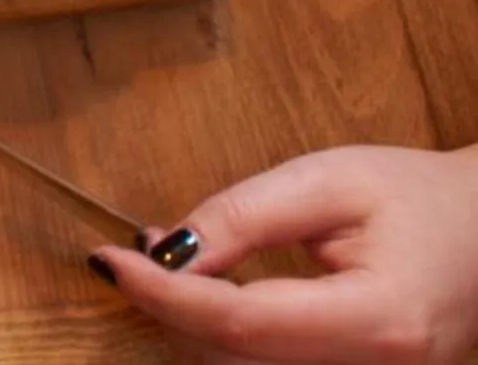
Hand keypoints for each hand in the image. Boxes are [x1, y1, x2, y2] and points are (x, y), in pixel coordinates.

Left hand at [90, 144, 477, 363]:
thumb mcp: (329, 181)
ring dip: (196, 327)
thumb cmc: (421, 197)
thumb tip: (167, 252)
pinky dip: (231, 340)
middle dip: (172, 308)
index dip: (164, 294)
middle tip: (138, 252)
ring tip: (173, 267)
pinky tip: (214, 297)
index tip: (109, 260)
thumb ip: (243, 215)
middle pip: (238, 358)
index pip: (242, 323)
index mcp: (379, 321)